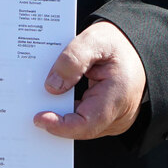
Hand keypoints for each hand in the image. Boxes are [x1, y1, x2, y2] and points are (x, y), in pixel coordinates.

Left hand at [33, 20, 146, 139]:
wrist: (136, 47)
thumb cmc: (118, 44)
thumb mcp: (94, 41)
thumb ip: (73, 60)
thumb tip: (52, 86)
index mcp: (118, 96)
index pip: (87, 123)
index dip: (61, 125)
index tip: (39, 118)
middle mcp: (119, 115)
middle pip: (81, 127)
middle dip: (56, 120)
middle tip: (31, 107)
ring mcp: (115, 119)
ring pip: (81, 125)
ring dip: (61, 115)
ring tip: (39, 101)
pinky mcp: (108, 117)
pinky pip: (85, 120)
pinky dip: (69, 111)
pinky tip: (54, 100)